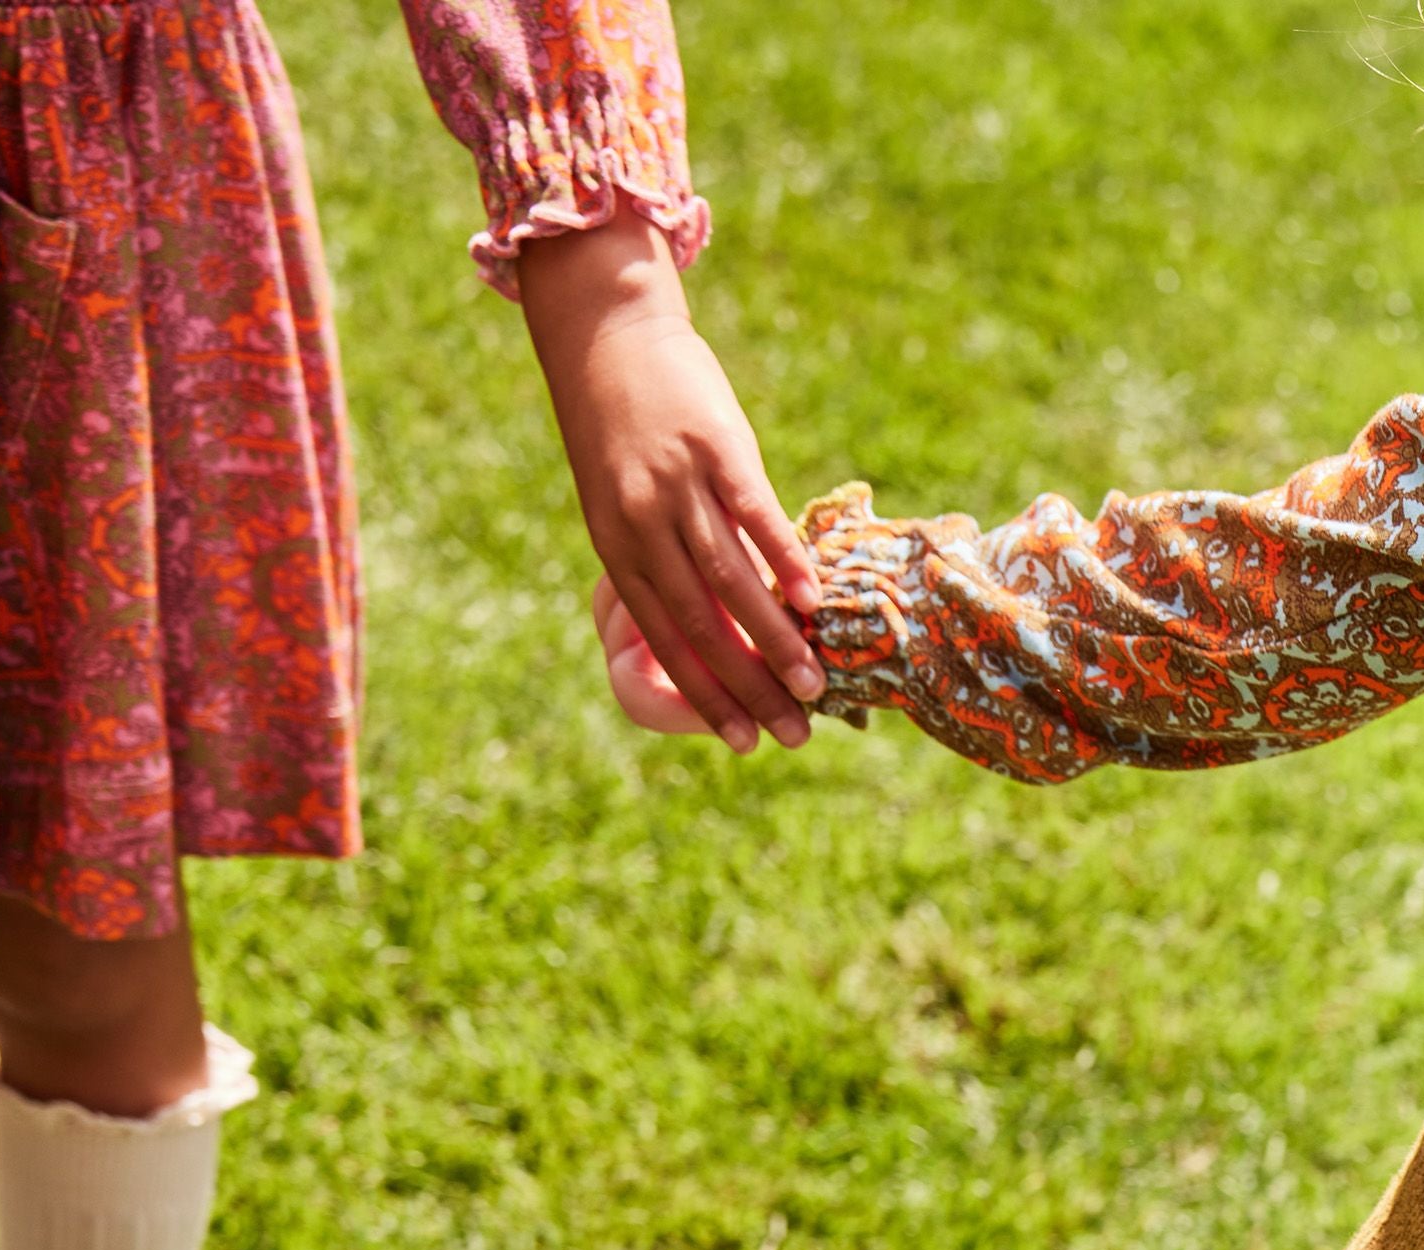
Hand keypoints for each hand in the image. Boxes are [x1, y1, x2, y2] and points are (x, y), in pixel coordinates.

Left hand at [517, 214, 820, 753]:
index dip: (706, 695)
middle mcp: (642, 522)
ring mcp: (678, 485)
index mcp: (617, 545)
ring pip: (733, 581)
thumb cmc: (622, 424)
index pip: (666, 639)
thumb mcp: (624, 497)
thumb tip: (720, 623)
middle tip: (796, 732)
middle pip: (703, 623)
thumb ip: (665, 555)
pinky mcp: (715, 447)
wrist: (607, 333)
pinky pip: (754, 517)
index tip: (744, 742)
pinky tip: (813, 601)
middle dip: (751, 686)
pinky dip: (785, 562)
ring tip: (816, 684)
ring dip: (777, 641)